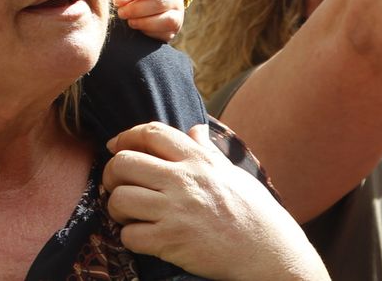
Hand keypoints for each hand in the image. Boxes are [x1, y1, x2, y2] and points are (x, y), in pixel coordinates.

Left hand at [105, 123, 328, 280]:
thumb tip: (195, 129)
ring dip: (116, 207)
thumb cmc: (253, 211)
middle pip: (124, 163)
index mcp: (198, 159)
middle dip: (111, 174)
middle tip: (115, 184)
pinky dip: (129, 237)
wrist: (269, 252)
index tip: (116, 146)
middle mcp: (183, 180)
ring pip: (119, 198)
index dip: (126, 136)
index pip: (150, 132)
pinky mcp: (171, 241)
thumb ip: (207, 150)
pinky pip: (129, 235)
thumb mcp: (231, 173)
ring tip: (128, 213)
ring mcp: (176, 210)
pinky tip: (142, 236)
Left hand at [113, 0, 184, 40]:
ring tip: (130, 21)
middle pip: (160, 3)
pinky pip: (165, 34)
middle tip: (121, 12)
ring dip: (144, 22)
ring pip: (166, 20)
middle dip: (137, 9)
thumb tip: (119, 1)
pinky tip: (138, 26)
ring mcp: (178, 14)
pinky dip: (149, 31)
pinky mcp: (174, 29)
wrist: (151, 0)